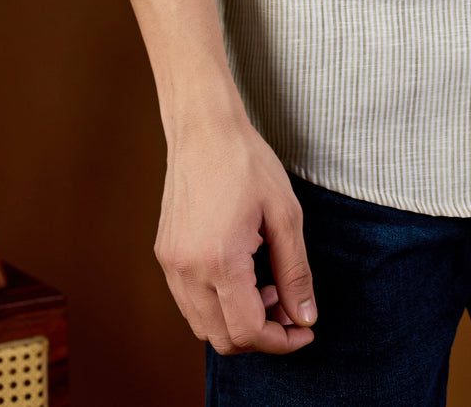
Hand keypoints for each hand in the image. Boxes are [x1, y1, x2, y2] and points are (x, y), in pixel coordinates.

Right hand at [155, 115, 317, 353]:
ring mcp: (170, 265)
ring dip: (238, 322)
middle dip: (261, 336)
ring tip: (267, 286)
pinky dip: (218, 306)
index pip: (248, 331)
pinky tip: (243, 275)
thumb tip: (305, 317)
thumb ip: (296, 272)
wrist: (204, 129)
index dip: (281, 341)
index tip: (304, 331)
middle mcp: (187, 271)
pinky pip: (190, 303)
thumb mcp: (285, 215)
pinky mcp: (164, 256)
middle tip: (288, 309)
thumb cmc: (247, 164)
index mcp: (220, 260)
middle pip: (224, 339)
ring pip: (203, 326)